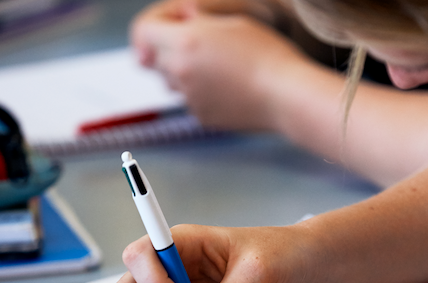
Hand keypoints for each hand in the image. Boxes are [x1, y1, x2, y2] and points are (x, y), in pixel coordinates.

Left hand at [130, 3, 307, 129]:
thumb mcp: (232, 21)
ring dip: (182, 70)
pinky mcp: (201, 116)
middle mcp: (180, 72)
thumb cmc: (268, 55)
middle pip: (152, 58)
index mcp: (185, 42)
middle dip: (166, 47)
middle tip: (196, 41)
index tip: (167, 23)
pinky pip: (189, 99)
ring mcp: (189, 98)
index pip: (142, 31)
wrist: (285, 95)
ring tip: (217, 65)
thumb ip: (196, 21)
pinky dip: (199, 90)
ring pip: (170, 80)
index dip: (153, 23)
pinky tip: (226, 84)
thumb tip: (181, 22)